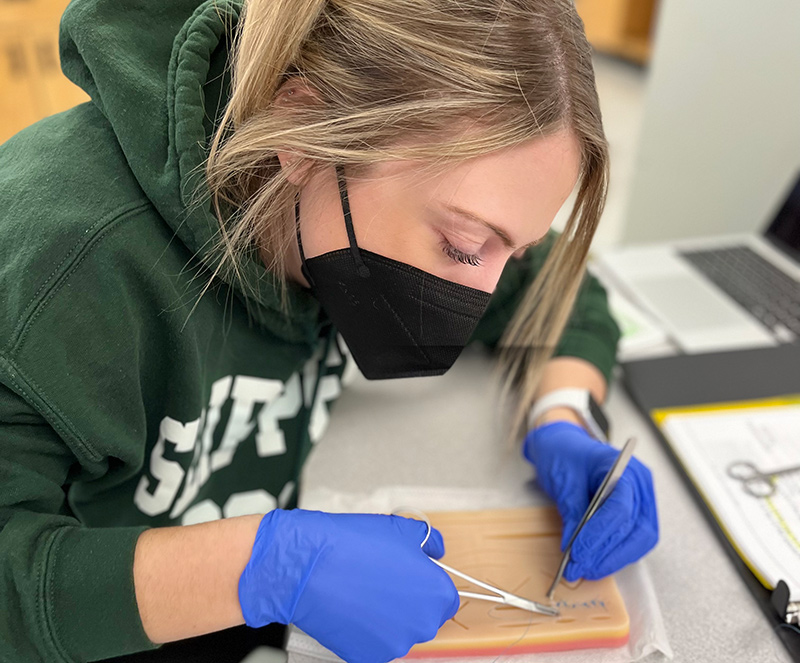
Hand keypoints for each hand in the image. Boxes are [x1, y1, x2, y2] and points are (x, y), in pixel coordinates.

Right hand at [238, 509, 458, 662]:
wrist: (309, 567)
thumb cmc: (352, 546)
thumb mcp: (401, 529)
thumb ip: (428, 541)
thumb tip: (435, 550)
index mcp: (437, 594)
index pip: (447, 598)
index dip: (428, 584)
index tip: (413, 577)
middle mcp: (422, 624)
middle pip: (424, 617)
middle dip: (409, 601)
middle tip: (384, 580)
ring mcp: (394, 645)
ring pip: (399, 631)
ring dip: (388, 616)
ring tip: (364, 590)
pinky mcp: (367, 657)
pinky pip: (375, 643)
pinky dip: (367, 629)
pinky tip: (353, 606)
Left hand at [523, 421, 658, 580]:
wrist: (563, 444)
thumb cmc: (564, 453)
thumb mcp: (564, 479)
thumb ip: (572, 512)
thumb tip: (573, 549)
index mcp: (625, 467)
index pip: (621, 507)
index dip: (600, 533)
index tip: (577, 552)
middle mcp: (641, 485)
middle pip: (636, 529)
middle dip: (608, 553)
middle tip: (581, 568)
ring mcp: (642, 500)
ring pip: (639, 540)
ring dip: (613, 559)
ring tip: (585, 569)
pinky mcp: (635, 514)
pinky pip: (632, 540)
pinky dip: (615, 554)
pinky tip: (595, 562)